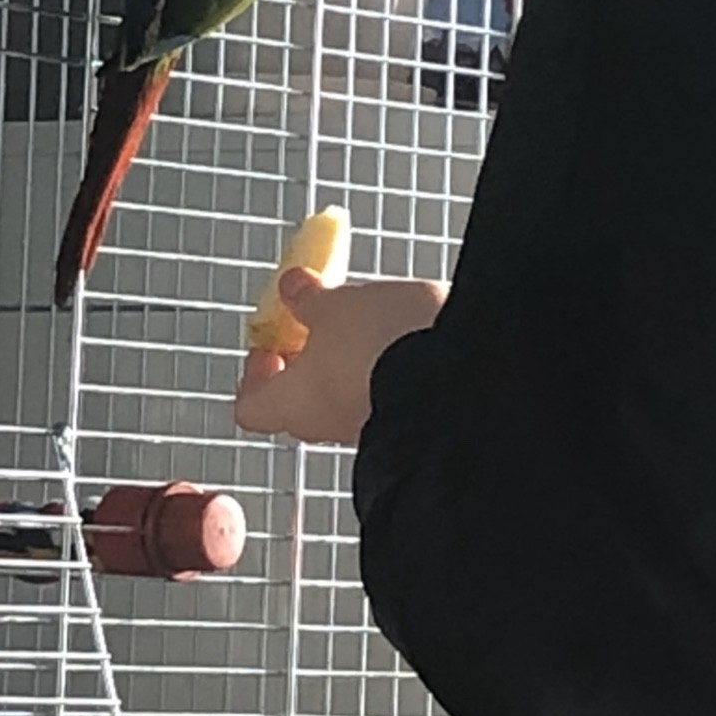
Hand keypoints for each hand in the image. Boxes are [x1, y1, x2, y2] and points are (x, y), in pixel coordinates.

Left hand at [234, 268, 447, 445]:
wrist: (464, 372)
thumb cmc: (383, 343)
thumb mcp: (336, 303)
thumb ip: (308, 299)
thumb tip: (290, 288)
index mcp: (293, 402)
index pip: (251, 407)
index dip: (254, 375)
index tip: (268, 342)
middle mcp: (327, 425)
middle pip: (298, 401)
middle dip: (304, 361)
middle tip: (313, 323)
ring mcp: (369, 426)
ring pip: (342, 397)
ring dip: (345, 362)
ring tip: (362, 319)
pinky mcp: (408, 418)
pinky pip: (382, 393)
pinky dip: (381, 367)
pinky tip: (397, 335)